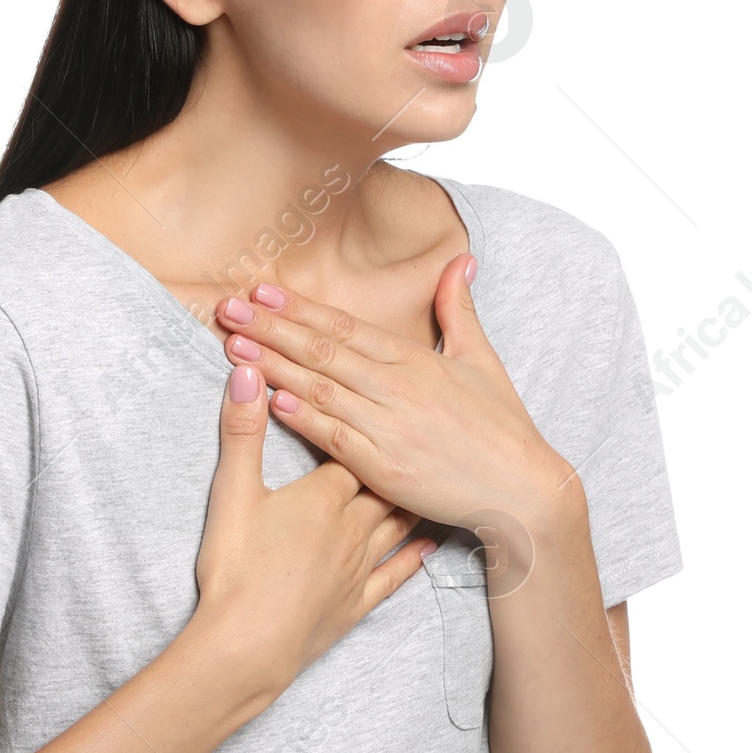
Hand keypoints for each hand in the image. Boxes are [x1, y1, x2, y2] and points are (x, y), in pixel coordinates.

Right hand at [192, 361, 435, 700]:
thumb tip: (248, 371)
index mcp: (324, 495)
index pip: (352, 442)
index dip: (359, 418)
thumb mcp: (232, 493)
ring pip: (398, 522)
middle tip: (419, 430)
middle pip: (384, 478)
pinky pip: (396, 575)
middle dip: (395, 453)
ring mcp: (360, 567)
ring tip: (436, 476)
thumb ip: (242, 431)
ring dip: (415, 498)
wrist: (246, 647)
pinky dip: (414, 557)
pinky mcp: (357, 604)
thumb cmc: (236, 570)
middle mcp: (352, 527)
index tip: (374, 395)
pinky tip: (429, 546)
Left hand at [214, 257, 579, 542]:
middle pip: (323, 351)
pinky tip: (269, 400)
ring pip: (321, 390)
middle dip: (271, 328)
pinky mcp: (385, 469)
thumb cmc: (502, 427)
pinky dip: (302, 418)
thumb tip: (459, 261)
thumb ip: (458, 311)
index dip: (300, 308)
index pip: (345, 326)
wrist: (523, 491)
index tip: (262, 291)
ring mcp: (390, 428)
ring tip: (234, 347)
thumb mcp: (482, 360)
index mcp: (415, 360)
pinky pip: (334, 438)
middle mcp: (398, 388)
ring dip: (274, 366)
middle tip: (228, 309)